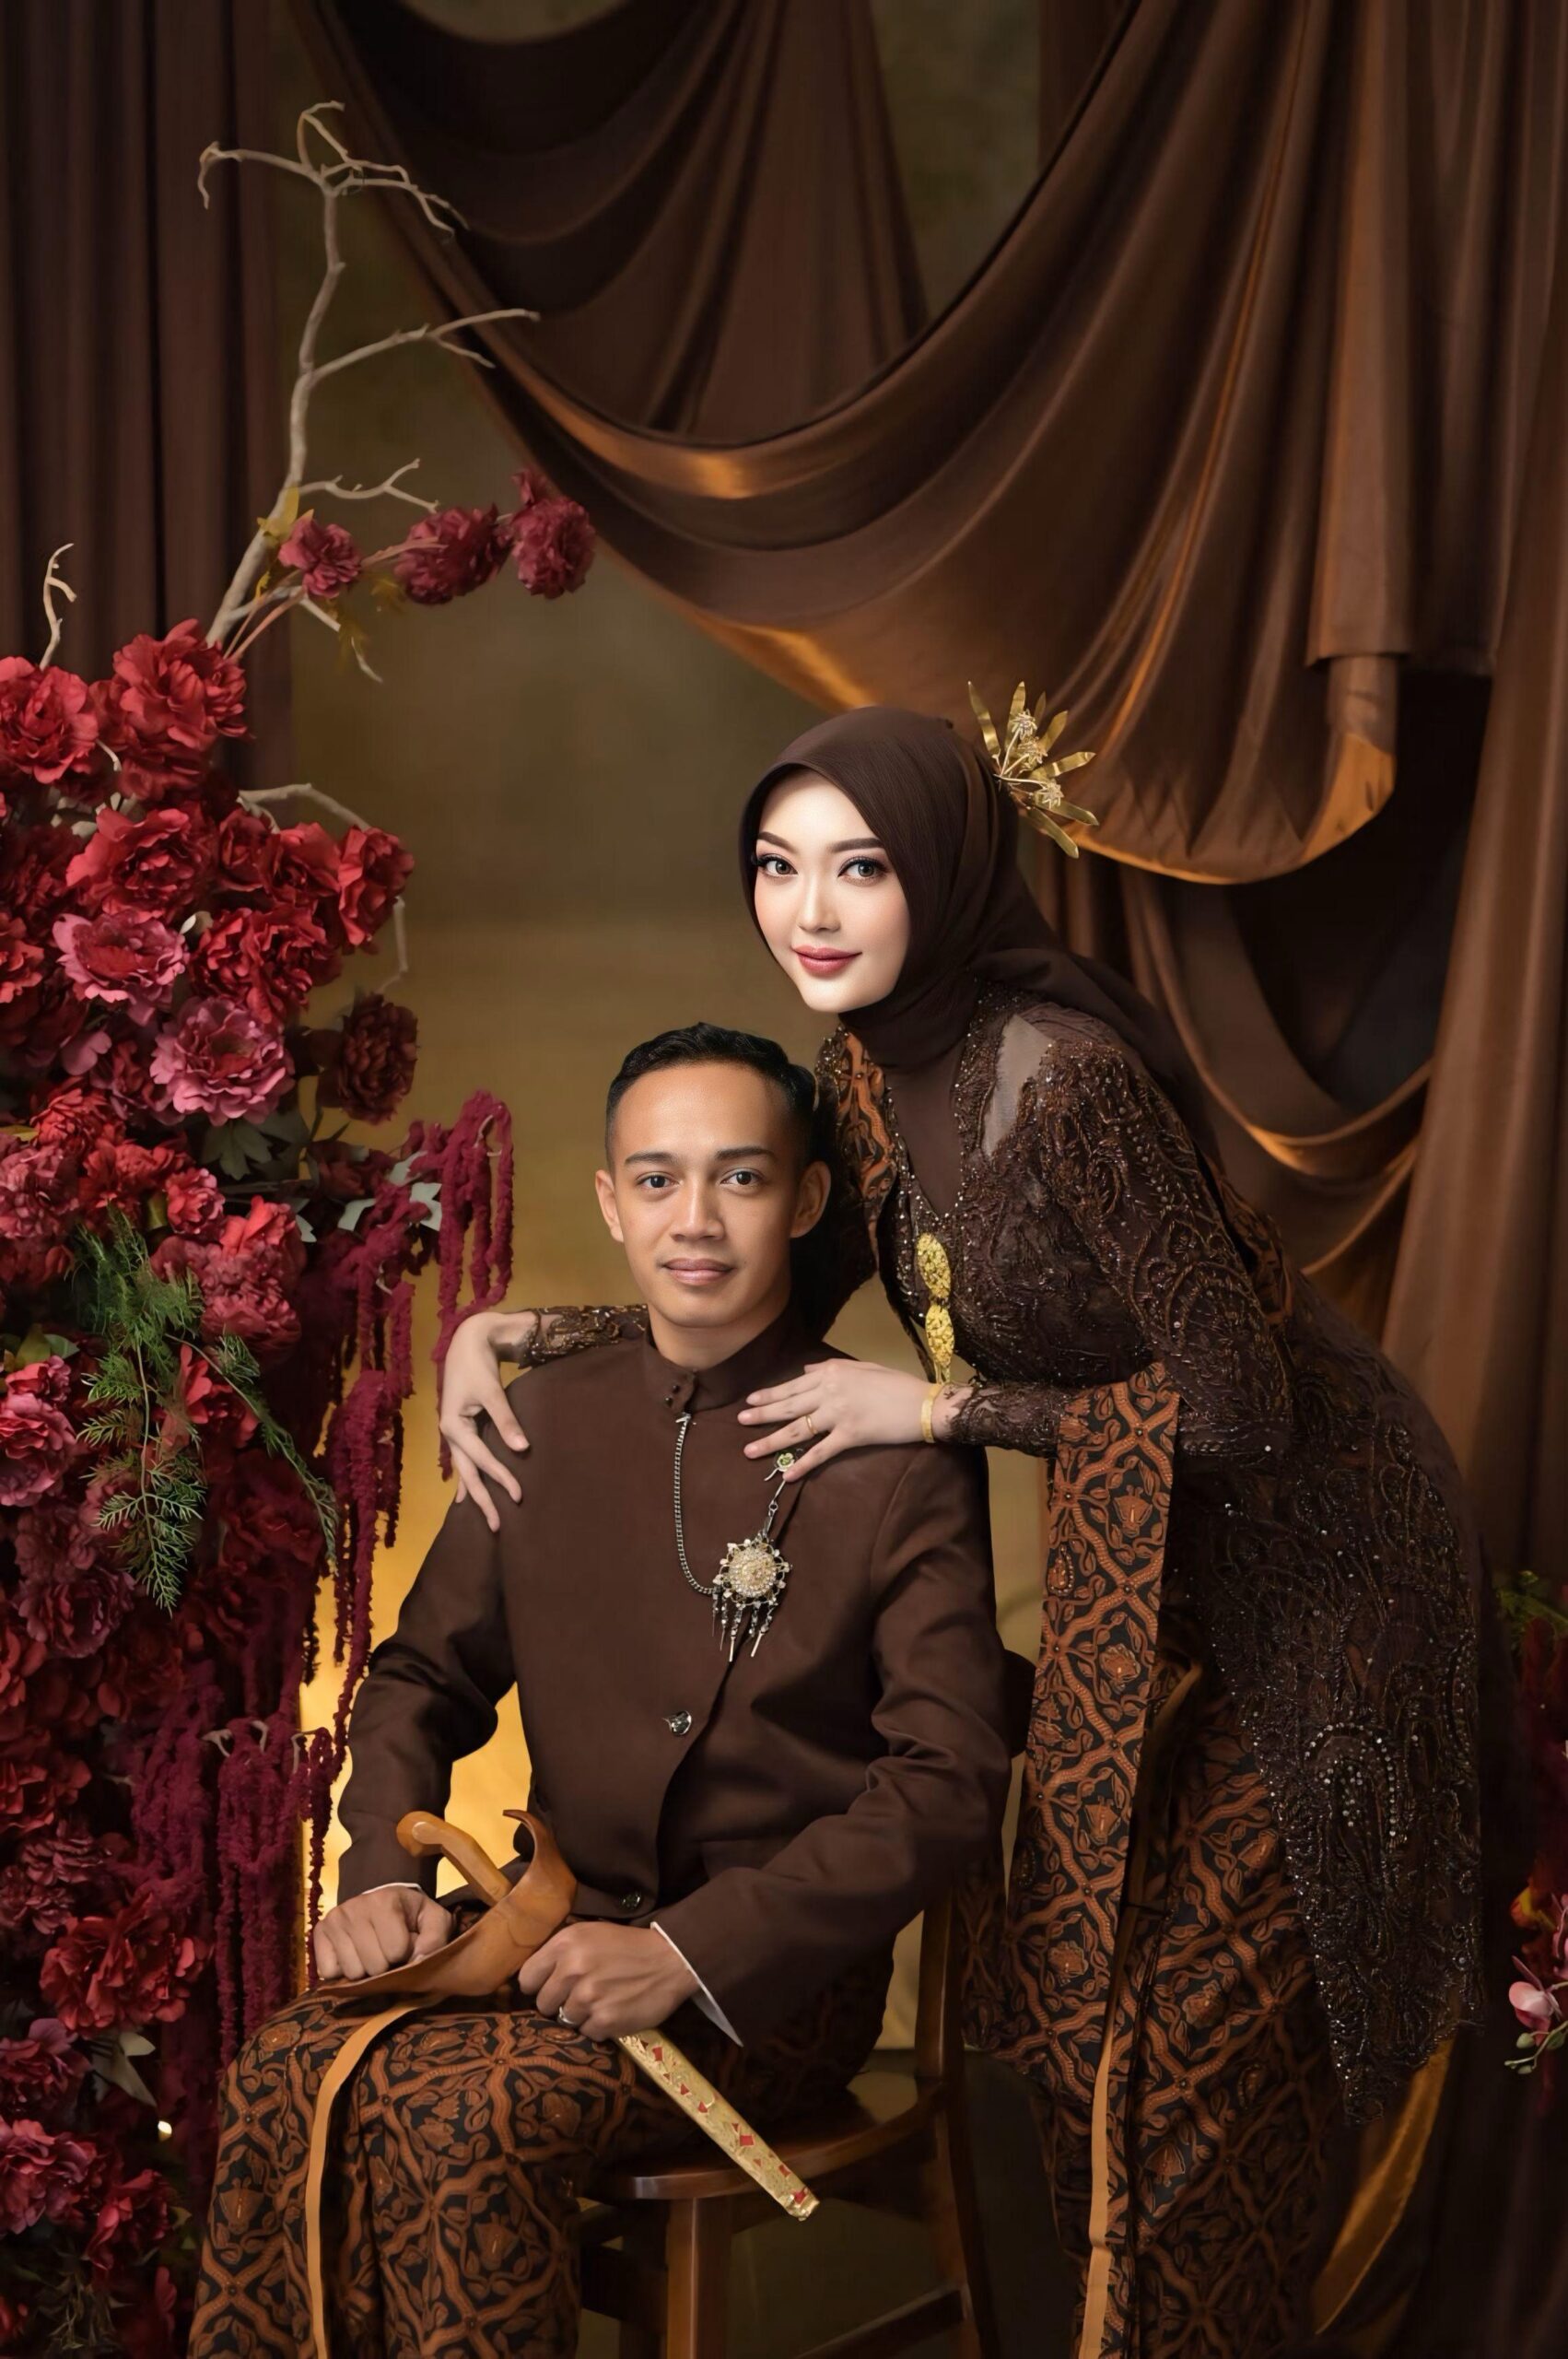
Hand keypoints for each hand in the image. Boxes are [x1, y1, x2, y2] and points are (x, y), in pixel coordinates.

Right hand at [313, 1886, 452, 1981]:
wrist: (381, 1899)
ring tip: (371, 1952)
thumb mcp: (434, 1920)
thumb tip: (418, 1961)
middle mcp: (355, 1908)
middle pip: (373, 1966)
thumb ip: (435, 1939)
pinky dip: (342, 1971)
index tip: (405, 1943)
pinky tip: (353, 1955)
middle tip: (387, 1950)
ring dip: (365, 1970)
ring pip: (352, 1973)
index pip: (396, 1951)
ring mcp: (334, 1920)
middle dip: (385, 1965)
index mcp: (385, 1901)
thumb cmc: (410, 1914)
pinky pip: (328, 1973)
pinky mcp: (319, 1933)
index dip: (405, 1954)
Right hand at [439, 1309, 536, 1529]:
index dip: (501, 1478)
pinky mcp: (460, 1429)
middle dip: (482, 1500)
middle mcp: (450, 1434)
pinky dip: (468, 1477)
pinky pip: (465, 1460)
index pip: (481, 1459)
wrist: (467, 1342)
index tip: (518, 1496)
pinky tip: (465, 1495)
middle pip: (467, 1474)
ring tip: (484, 1517)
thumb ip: (507, 1420)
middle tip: (496, 1527)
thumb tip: (523, 1449)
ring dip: (474, 1492)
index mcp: (454, 1426)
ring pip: (465, 1470)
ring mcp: (454, 1433)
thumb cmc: (478, 1365)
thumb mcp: (492, 1391)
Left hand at [516, 1924, 698, 2038]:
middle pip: (543, 2003)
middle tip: (580, 1994)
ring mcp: (589, 1998)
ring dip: (580, 2015)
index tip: (549, 1987)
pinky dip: (598, 2027)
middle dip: (559, 2002)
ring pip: (564, 2020)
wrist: (670, 1960)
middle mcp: (573, 1970)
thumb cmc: (627, 1946)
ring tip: (601, 2001)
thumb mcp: (589, 1934)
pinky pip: (586, 2033)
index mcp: (566, 1943)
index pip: (526, 1977)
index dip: (536, 1985)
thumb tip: (530, 1976)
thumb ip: (560, 1952)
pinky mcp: (605, 2021)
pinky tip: (612, 2011)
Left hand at [738, 1360, 962, 1475]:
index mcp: (831, 1373)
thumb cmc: (896, 1383)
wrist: (923, 1403)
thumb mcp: (862, 1367)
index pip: (793, 1386)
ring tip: (749, 1450)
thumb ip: (830, 1366)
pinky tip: (787, 1475)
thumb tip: (805, 1369)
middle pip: (788, 1407)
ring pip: (796, 1430)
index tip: (751, 1399)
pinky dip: (803, 1464)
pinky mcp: (851, 1436)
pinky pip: (821, 1452)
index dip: (770, 1394)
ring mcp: (838, 1414)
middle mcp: (829, 1391)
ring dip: (771, 1441)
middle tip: (739, 1421)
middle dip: (761, 1414)